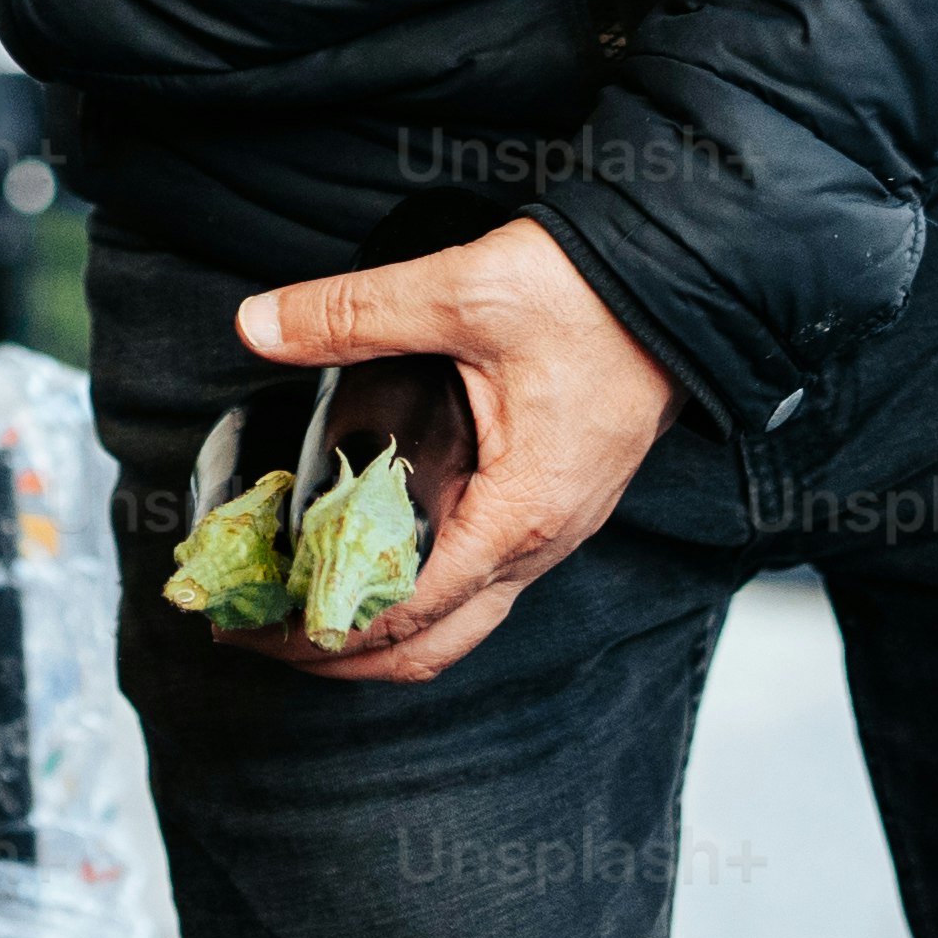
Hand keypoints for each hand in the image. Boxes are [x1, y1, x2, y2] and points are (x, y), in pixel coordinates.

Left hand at [225, 217, 672, 685]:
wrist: (684, 281)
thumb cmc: (589, 295)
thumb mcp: (461, 292)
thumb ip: (354, 313)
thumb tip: (258, 324)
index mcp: (517, 512)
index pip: (407, 612)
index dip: (322, 630)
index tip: (254, 628)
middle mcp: (541, 541)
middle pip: (433, 646)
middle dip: (339, 656)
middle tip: (258, 634)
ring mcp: (555, 531)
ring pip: (463, 622)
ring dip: (382, 634)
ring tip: (301, 611)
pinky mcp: (556, 508)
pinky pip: (485, 583)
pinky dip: (422, 598)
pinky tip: (368, 563)